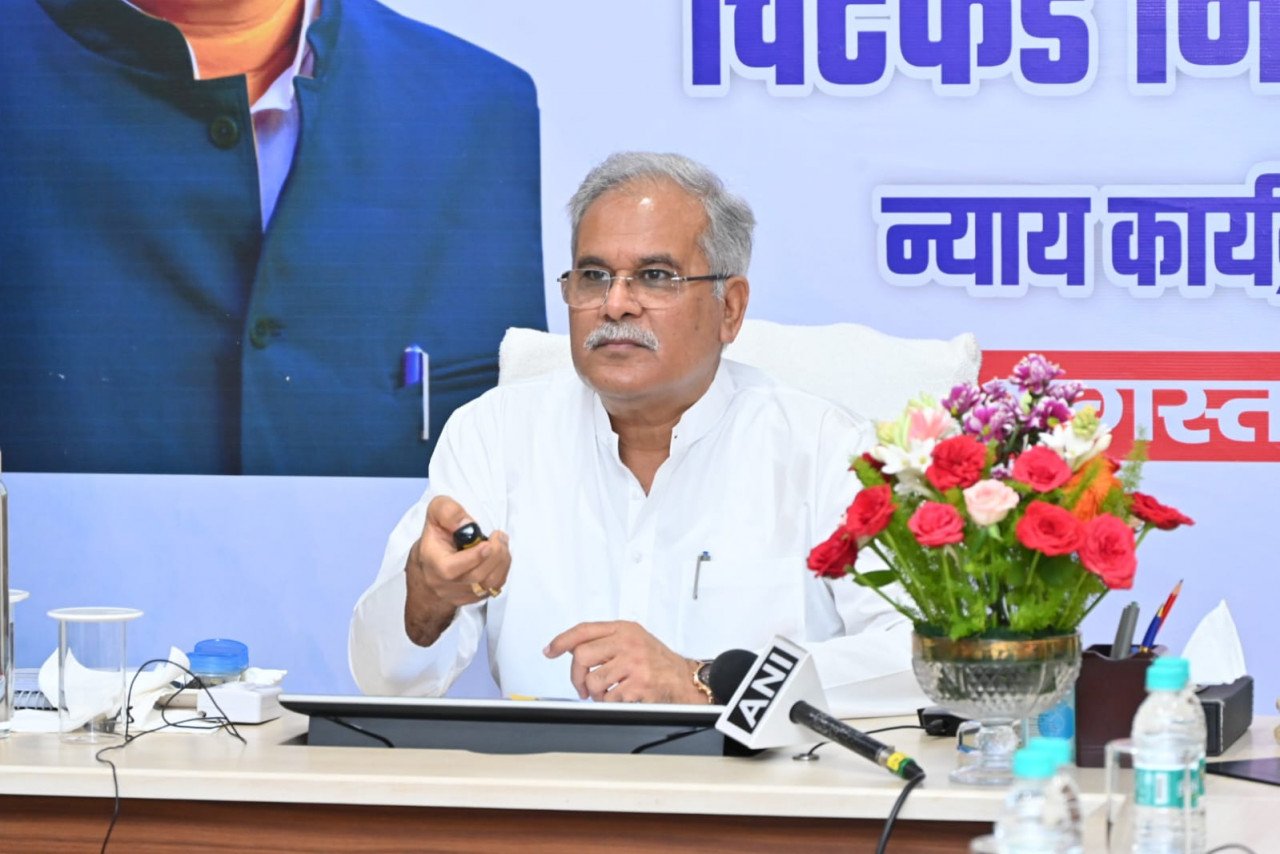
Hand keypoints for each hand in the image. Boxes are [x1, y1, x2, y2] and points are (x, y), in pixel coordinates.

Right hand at [403, 496, 509, 645]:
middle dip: (495, 555)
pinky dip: (502, 571)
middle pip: (476, 577)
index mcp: (433, 562)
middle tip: (499, 537)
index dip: (473, 557)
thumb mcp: (435, 514)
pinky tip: (499, 557)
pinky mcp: (471, 598)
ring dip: (502, 562)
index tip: (488, 543)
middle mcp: (444, 583)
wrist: (431, 565)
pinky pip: (494, 589)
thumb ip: (448, 512)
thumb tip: (467, 523)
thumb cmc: (436, 537)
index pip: (450, 569)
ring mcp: (458, 594)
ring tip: (501, 544)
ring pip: (488, 585)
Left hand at [543, 621, 705, 703]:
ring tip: (605, 693)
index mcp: (624, 629)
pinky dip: (610, 702)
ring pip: (593, 680)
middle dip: (576, 676)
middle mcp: (628, 642)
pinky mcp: (639, 683)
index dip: (562, 640)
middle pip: (582, 656)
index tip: (550, 650)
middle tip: (582, 686)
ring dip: (595, 693)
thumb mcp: (634, 640)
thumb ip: (607, 641)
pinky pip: (609, 697)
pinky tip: (621, 698)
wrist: (684, 679)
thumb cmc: (658, 661)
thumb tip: (572, 648)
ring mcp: (634, 662)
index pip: (584, 630)